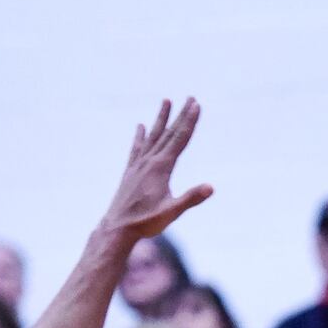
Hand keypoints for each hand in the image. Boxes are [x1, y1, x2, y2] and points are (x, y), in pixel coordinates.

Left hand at [100, 99, 212, 240]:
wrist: (117, 228)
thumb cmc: (145, 222)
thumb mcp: (172, 212)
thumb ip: (190, 198)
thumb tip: (210, 187)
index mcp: (161, 167)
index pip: (179, 139)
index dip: (189, 122)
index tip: (196, 105)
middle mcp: (149, 161)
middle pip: (168, 133)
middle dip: (180, 115)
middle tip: (190, 98)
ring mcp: (138, 165)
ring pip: (152, 136)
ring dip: (161, 119)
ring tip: (166, 101)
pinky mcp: (130, 172)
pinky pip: (137, 148)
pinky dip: (141, 136)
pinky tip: (141, 127)